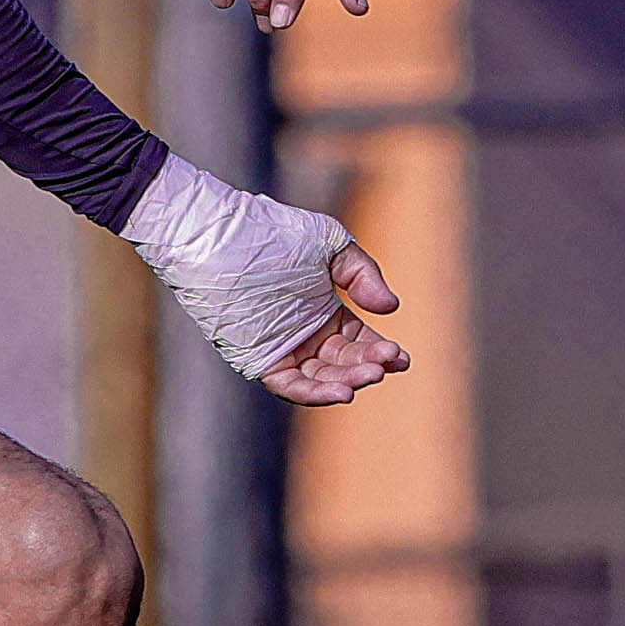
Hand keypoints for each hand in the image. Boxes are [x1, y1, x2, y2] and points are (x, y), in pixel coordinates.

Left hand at [258, 243, 410, 407]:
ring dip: (347, 381)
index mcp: (321, 312)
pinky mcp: (258, 359)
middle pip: (343, 362)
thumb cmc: (272, 232)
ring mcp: (280, 349)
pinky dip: (315, 393)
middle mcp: (302, 335)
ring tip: (370, 376)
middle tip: (387, 364)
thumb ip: (362, 273)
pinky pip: (289, 385)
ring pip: (320, 378)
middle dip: (368, 365)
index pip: (357, 341)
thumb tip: (390, 308)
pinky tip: (343, 392)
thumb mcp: (330, 244)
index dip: (380, 350)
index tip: (401, 358)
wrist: (222, 235)